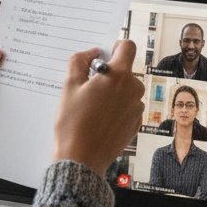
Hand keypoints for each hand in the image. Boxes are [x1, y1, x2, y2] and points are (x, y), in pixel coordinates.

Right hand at [52, 40, 144, 174]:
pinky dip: (117, 107)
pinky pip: (128, 106)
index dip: (116, 47)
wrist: (82, 159)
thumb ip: (79, 61)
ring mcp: (137, 107)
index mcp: (118, 76)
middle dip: (110, 74)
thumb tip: (91, 53)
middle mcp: (133, 89)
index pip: (128, 47)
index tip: (104, 55)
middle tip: (89, 86)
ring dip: (114, 92)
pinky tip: (100, 119)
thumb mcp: (69, 86)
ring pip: (127, 89)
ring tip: (93, 106)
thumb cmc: (74, 123)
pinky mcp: (136, 123)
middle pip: (126, 70)